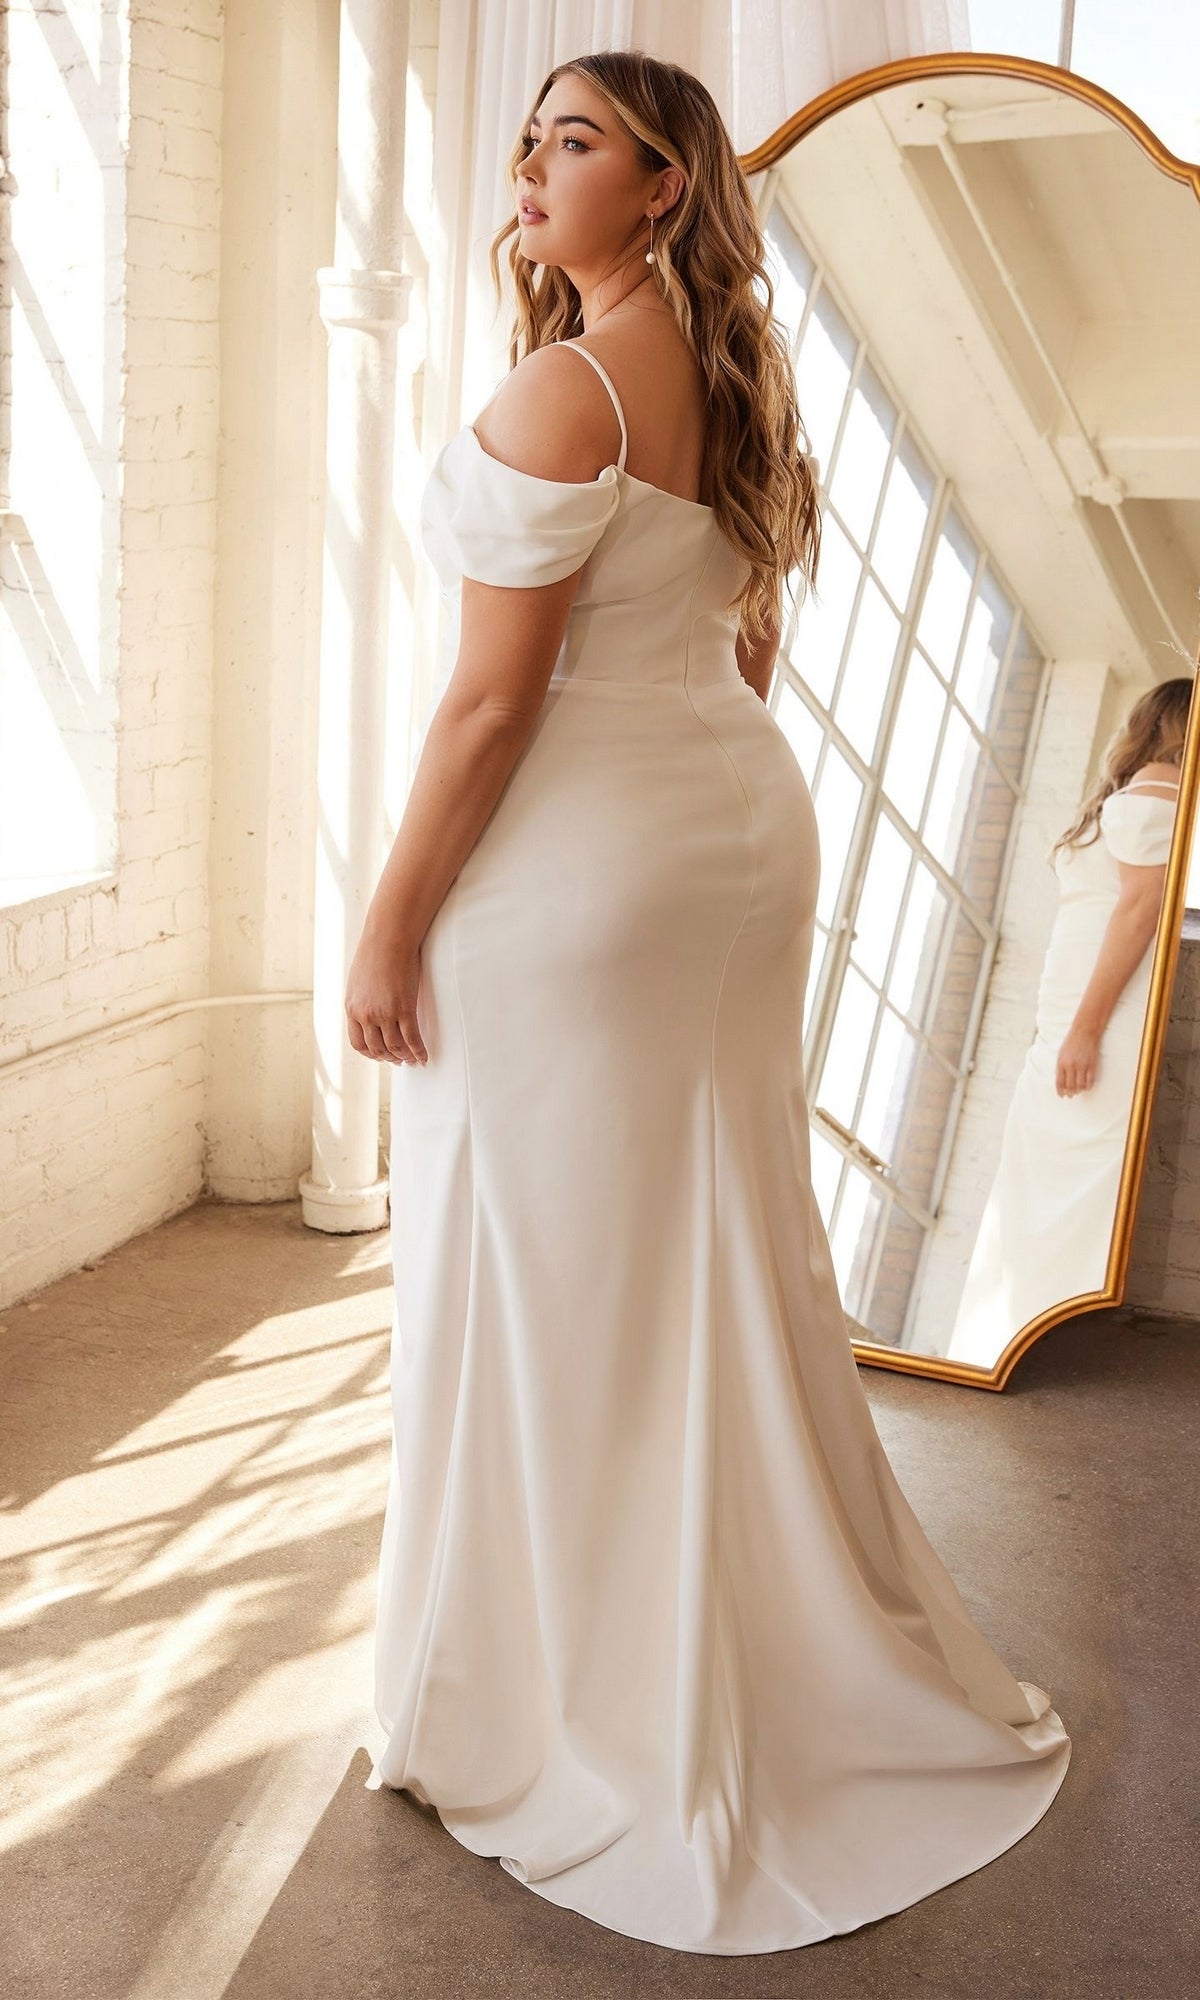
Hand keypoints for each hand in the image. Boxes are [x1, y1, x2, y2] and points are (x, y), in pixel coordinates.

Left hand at [345, 926, 427, 1064]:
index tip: (382, 1055)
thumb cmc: (376, 952)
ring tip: (413, 1059)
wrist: (389, 937)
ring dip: (405, 1057)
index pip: (358, 1043)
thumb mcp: (359, 980)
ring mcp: (384, 1014)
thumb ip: (362, 999)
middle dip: (389, 1058)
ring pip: (395, 1047)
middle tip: (399, 1061)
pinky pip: (412, 1039)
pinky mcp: (404, 1009)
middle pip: (377, 1048)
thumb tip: (370, 1008)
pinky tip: (424, 1056)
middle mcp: (365, 1014)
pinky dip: (418, 1051)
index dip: (371, 1054)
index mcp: (351, 1008)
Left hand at [1056, 1023, 1100, 1096]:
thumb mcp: (1061, 1054)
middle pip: (1070, 1086)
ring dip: (1079, 1091)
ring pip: (1080, 1086)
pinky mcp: (1092, 1065)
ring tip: (1078, 1091)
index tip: (1062, 1096)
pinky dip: (1088, 1087)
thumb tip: (1061, 1081)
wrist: (1084, 1032)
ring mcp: (1082, 1066)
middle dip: (1070, 1093)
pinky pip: (1090, 1081)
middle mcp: (1071, 1066)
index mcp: (1061, 1063)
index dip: (1060, 1091)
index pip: (1059, 1082)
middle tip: (1071, 1095)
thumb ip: (1060, 1067)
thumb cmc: (1071, 1042)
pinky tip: (1086, 1087)